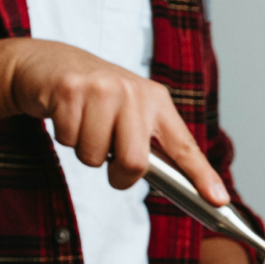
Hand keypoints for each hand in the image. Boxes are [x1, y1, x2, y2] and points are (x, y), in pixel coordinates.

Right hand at [3, 39, 224, 196]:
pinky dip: (64, 137)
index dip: (203, 176)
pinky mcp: (70, 89)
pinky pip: (69, 141)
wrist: (46, 63)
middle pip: (135, 164)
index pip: (185, 147)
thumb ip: (150, 144)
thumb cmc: (94, 97)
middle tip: (110, 157)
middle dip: (118, 174)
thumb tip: (175, 186)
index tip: (219, 200)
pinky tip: (66, 114)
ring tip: (84, 124)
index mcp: (157, 102)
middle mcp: (134, 92)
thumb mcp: (130, 112)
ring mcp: (102, 89)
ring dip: (86, 151)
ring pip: (96, 156)